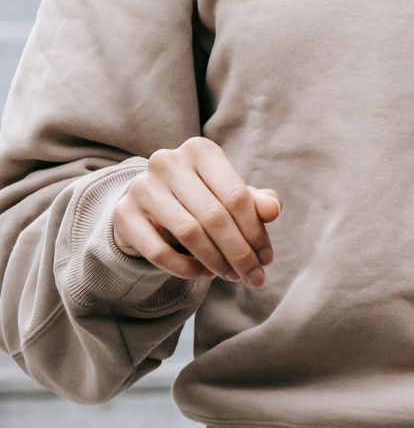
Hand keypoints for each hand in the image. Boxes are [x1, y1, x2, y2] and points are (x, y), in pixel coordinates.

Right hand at [110, 136, 281, 285]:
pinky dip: (185, 268)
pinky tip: (201, 274)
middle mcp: (168, 162)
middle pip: (214, 216)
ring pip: (188, 233)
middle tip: (253, 277)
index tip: (267, 260)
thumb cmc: (202, 198)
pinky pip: (159, 251)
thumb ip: (255, 201)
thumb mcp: (229, 195)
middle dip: (239, 253)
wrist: (149, 205)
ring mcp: (143, 187)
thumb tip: (274, 210)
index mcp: (200, 150)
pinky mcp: (124, 214)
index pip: (236, 196)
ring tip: (230, 276)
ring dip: (215, 262)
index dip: (256, 232)